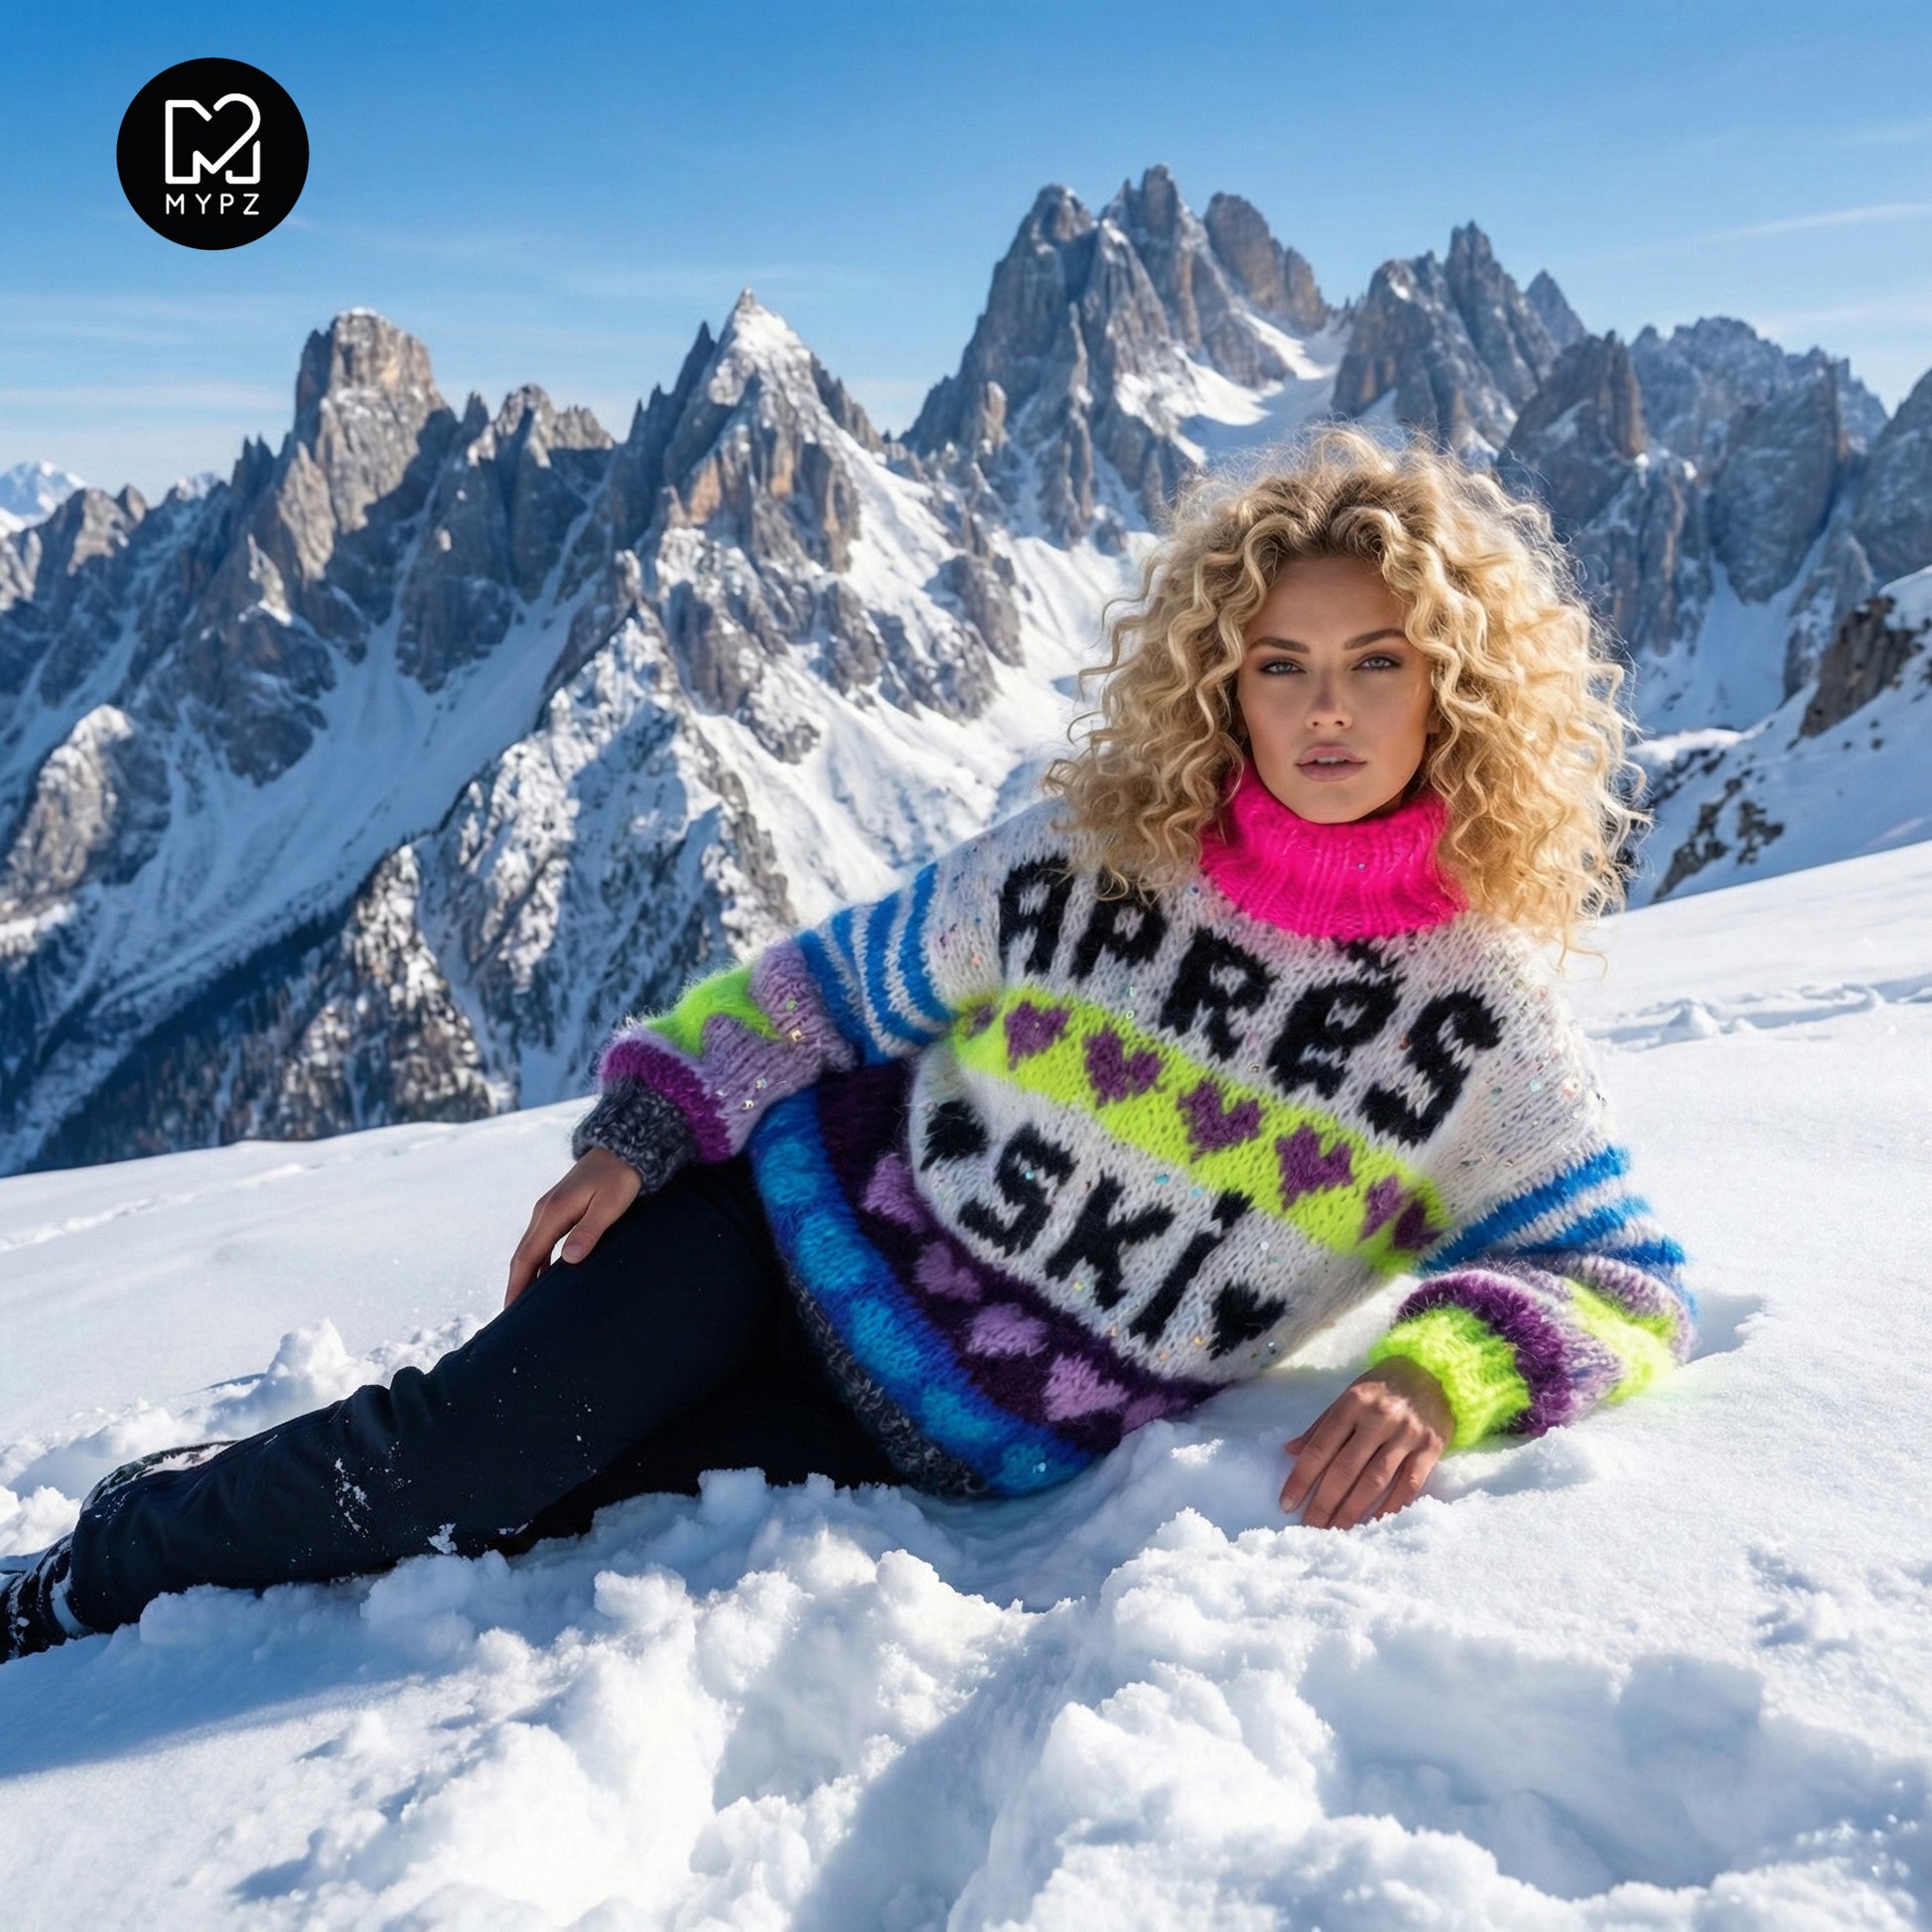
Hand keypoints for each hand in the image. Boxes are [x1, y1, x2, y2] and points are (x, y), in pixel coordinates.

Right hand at [505, 1147, 643, 1306]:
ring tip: (526, 1303)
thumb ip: (589, 1231)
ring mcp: (549, 1210)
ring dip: (526, 1274)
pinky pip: (542, 1241)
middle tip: (512, 1316)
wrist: (623, 1150)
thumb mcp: (609, 1206)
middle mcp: (544, 1211)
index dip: (518, 1284)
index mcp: (553, 1212)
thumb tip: (568, 1260)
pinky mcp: (559, 1209)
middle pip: (524, 1255)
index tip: (510, 1310)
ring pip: (531, 1248)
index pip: (528, 1256)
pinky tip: (545, 1278)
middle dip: (516, 1284)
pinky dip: (538, 1262)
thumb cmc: (620, 1177)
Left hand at [1279, 1358, 1452, 1528]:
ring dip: (1352, 1510)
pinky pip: (1408, 1485)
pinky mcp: (1431, 1448)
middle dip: (1324, 1502)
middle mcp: (1379, 1418)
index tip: (1287, 1503)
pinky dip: (1390, 1507)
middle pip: (1345, 1468)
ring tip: (1335, 1530)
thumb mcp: (1350, 1396)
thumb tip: (1290, 1451)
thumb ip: (1322, 1425)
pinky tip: (1374, 1523)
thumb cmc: (1384, 1388)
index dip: (1302, 1478)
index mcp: (1353, 1402)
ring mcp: (1406, 1434)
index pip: (1320, 1447)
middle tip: (1309, 1527)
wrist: (1435, 1373)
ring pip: (1374, 1480)